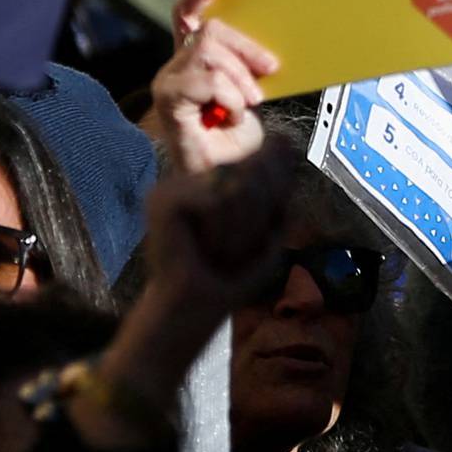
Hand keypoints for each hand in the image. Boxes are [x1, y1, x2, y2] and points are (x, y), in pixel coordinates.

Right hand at [78, 138, 295, 449]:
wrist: (193, 313)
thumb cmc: (232, 276)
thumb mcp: (271, 225)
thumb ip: (280, 184)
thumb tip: (287, 138)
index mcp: (222, 179)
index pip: (268, 160)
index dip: (277, 195)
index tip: (256, 235)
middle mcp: (198, 174)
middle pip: (257, 169)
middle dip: (260, 216)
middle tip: (233, 251)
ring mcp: (178, 183)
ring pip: (240, 182)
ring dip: (242, 227)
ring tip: (219, 252)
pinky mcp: (164, 198)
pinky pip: (219, 197)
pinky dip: (222, 229)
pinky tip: (201, 249)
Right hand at [143, 0, 277, 173]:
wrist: (219, 177)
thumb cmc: (234, 138)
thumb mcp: (251, 93)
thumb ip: (250, 68)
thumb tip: (269, 51)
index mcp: (194, 59)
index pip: (188, 13)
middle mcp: (176, 65)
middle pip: (210, 32)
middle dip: (246, 49)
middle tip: (269, 72)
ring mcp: (169, 81)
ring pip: (209, 53)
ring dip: (239, 78)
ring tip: (246, 103)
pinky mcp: (169, 98)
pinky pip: (207, 80)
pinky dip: (228, 96)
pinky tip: (228, 114)